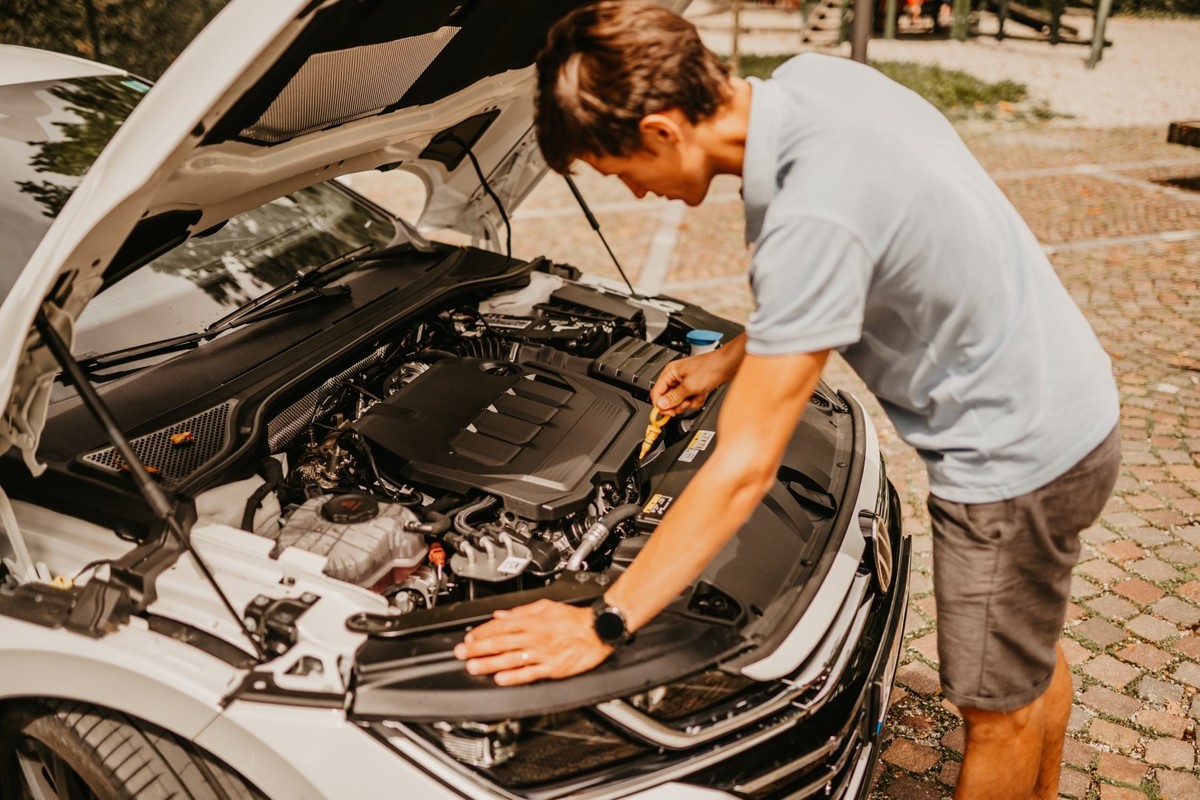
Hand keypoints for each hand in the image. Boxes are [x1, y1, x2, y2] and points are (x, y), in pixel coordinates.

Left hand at [453, 599, 612, 685]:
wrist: (597, 630)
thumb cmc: (573, 619)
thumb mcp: (546, 606)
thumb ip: (522, 611)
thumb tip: (502, 614)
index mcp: (532, 621)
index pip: (501, 625)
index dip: (482, 632)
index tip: (469, 637)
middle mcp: (534, 637)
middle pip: (501, 642)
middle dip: (478, 648)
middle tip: (461, 653)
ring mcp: (542, 654)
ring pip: (511, 659)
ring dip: (489, 663)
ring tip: (473, 667)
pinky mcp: (552, 668)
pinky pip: (529, 673)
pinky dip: (514, 677)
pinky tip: (501, 679)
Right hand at [650, 346, 740, 415]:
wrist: (728, 365)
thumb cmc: (710, 368)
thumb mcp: (689, 386)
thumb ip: (673, 398)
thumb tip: (661, 405)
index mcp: (670, 373)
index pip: (656, 393)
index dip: (661, 405)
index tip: (668, 414)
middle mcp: (676, 377)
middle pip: (668, 398)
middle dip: (678, 404)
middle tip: (685, 403)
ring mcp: (685, 382)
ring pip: (680, 401)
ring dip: (689, 402)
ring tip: (696, 396)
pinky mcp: (694, 386)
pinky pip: (690, 399)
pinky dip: (696, 400)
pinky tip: (702, 395)